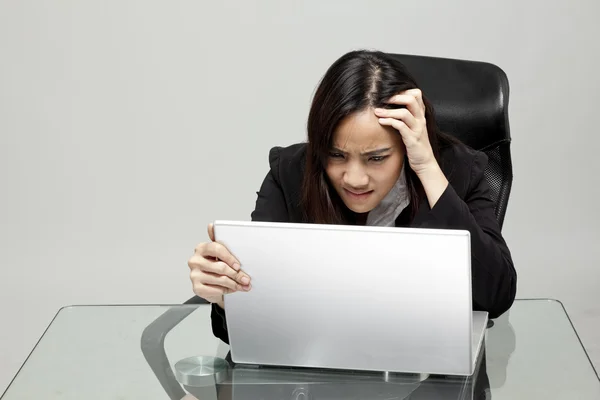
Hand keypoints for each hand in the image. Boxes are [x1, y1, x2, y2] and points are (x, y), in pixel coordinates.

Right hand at [188, 223, 250, 307]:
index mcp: (201, 248)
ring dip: (235, 284)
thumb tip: (211, 225)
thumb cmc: (217, 266)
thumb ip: (219, 240)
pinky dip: (227, 290)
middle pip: (220, 267)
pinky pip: (216, 290)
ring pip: (220, 279)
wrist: (211, 285)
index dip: (230, 257)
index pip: (216, 249)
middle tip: (246, 279)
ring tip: (243, 285)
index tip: (238, 265)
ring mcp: (194, 275)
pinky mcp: (197, 288)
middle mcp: (195, 261)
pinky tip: (232, 289)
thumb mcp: (220, 253)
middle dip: (236, 274)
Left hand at [374, 89, 447, 207]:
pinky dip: (390, 122)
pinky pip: (401, 127)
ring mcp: (417, 129)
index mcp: (420, 115)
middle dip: (395, 96)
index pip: (416, 94)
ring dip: (389, 111)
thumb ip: (405, 117)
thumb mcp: (412, 127)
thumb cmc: (415, 145)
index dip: (403, 90)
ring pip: (405, 113)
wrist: (424, 163)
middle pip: (412, 99)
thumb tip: (389, 107)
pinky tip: (381, 122)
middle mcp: (420, 120)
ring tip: (377, 111)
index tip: (389, 92)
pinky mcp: (412, 139)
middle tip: (382, 98)